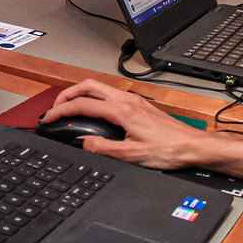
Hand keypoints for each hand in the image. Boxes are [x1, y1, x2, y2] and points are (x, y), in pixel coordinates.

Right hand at [39, 80, 236, 170]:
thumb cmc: (170, 150)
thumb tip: (84, 143)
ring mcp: (134, 101)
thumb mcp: (132, 156)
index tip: (48, 119)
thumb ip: (104, 149)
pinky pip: (110, 95)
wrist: (193, 146)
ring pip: (99, 88)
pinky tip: (93, 113)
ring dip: (80, 95)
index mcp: (122, 111)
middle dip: (66, 95)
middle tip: (54, 108)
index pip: (82, 105)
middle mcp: (127, 101)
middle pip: (88, 86)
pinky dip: (94, 99)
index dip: (60, 111)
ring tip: (69, 109)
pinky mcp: (139, 106)